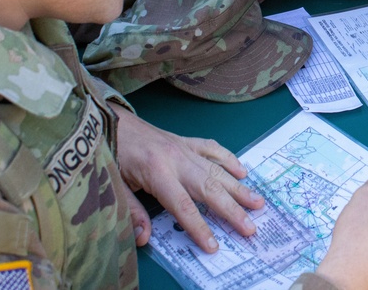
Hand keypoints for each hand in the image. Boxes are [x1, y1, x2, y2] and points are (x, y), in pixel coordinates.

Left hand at [111, 106, 264, 252]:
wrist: (110, 120)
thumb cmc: (111, 153)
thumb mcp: (114, 185)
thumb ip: (131, 212)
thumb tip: (143, 239)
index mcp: (157, 172)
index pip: (183, 206)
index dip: (199, 227)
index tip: (213, 245)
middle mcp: (177, 159)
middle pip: (209, 188)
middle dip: (231, 210)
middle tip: (250, 227)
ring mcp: (184, 148)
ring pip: (217, 169)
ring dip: (238, 187)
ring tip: (257, 201)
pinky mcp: (186, 140)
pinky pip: (212, 149)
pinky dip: (229, 159)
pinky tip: (242, 171)